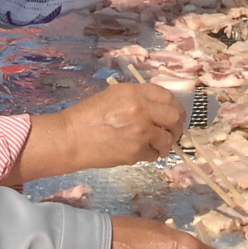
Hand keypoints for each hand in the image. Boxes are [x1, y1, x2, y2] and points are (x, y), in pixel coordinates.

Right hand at [15, 81, 182, 180]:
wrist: (70, 138)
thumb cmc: (88, 116)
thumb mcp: (113, 96)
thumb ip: (138, 99)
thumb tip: (160, 108)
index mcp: (135, 92)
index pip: (168, 97)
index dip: (175, 107)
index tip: (175, 114)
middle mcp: (142, 109)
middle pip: (175, 117)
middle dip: (177, 126)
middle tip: (172, 132)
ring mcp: (141, 132)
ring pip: (168, 139)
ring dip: (165, 144)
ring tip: (155, 146)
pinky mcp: (136, 152)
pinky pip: (154, 155)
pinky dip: (150, 155)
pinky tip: (137, 152)